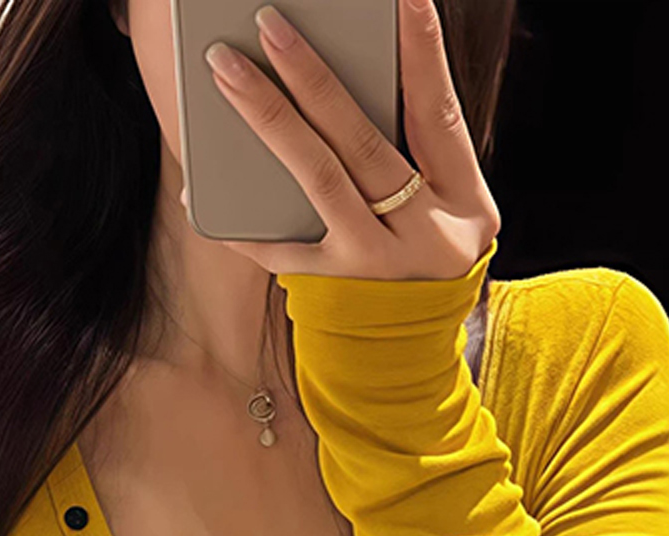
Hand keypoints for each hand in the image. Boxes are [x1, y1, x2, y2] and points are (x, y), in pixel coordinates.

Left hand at [199, 0, 500, 280]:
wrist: (410, 368)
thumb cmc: (422, 268)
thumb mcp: (444, 215)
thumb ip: (414, 160)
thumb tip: (346, 85)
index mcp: (465, 204)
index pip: (441, 116)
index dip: (423, 54)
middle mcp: (426, 236)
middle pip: (363, 144)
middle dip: (313, 77)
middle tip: (269, 23)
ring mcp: (378, 269)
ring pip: (320, 180)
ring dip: (269, 119)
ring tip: (227, 72)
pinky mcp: (335, 296)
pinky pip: (280, 250)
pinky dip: (241, 220)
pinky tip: (202, 189)